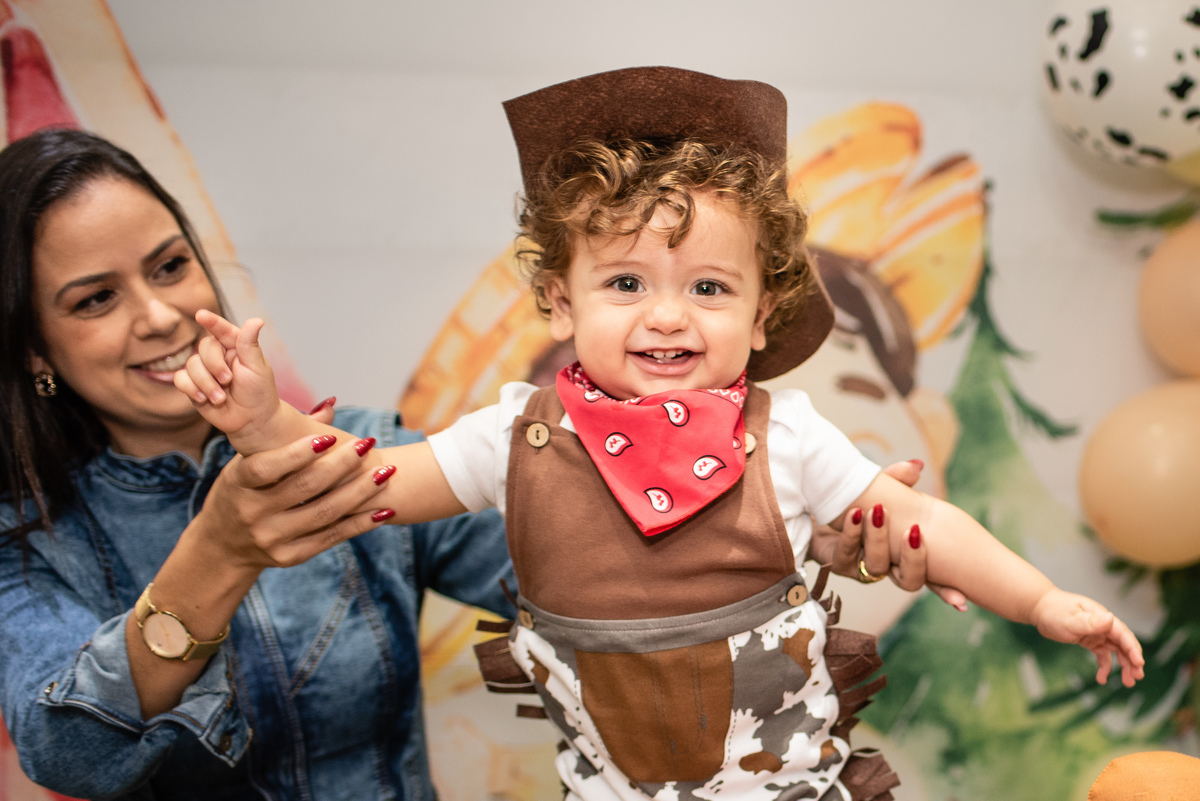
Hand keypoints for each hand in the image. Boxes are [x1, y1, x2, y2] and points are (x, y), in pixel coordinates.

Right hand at [174, 311, 283, 451]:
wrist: (251, 421)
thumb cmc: (259, 392)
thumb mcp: (257, 367)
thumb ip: (250, 344)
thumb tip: (256, 320)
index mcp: (235, 346)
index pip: (222, 330)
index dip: (212, 322)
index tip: (201, 315)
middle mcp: (218, 355)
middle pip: (203, 348)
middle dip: (214, 366)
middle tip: (228, 380)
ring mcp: (204, 370)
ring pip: (191, 365)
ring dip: (206, 384)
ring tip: (221, 398)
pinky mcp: (193, 385)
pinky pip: (180, 379)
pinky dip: (191, 389)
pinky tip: (204, 399)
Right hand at [194, 432, 397, 568]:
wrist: (222, 547)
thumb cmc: (241, 491)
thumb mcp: (247, 462)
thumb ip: (285, 437)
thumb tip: (330, 405)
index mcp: (238, 482)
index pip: (267, 467)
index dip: (298, 453)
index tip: (331, 436)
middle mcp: (252, 512)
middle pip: (304, 487)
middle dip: (341, 464)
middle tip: (368, 445)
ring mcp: (270, 538)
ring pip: (324, 514)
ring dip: (359, 493)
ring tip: (385, 473)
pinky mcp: (289, 557)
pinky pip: (330, 538)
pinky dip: (359, 524)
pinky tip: (383, 510)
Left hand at [813, 460, 967, 610]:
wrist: (818, 507)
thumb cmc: (857, 500)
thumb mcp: (881, 485)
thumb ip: (899, 479)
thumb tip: (917, 467)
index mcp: (906, 553)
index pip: (933, 576)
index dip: (946, 591)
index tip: (962, 603)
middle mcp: (890, 566)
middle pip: (910, 580)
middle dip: (914, 558)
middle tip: (913, 530)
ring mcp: (864, 568)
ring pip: (877, 566)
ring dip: (878, 539)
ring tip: (876, 512)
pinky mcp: (839, 564)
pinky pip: (846, 555)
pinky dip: (851, 533)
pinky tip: (853, 515)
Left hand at [1030, 589, 1145, 686]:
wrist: (1039, 608)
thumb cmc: (1054, 610)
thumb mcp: (1071, 618)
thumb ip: (1090, 622)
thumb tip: (1110, 618)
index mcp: (1102, 617)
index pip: (1123, 634)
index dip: (1132, 648)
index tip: (1139, 663)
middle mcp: (1103, 625)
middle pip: (1123, 644)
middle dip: (1132, 660)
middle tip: (1136, 677)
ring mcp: (1097, 633)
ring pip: (1115, 651)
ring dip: (1123, 665)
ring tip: (1127, 682)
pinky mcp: (1090, 640)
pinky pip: (1102, 654)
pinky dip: (1104, 666)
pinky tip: (1101, 678)